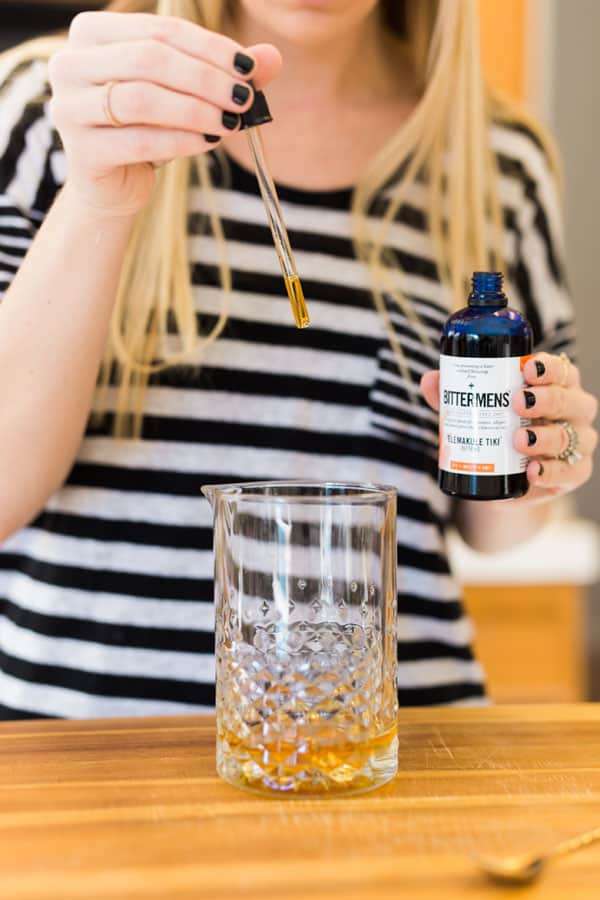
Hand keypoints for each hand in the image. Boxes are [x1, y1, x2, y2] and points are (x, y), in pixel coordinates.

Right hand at [48, 11, 281, 216]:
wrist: (113, 185)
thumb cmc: (147, 128)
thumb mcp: (184, 94)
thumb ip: (222, 72)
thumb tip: (271, 57)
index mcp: (92, 34)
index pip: (159, 30)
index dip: (209, 47)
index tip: (249, 68)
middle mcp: (70, 64)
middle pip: (149, 59)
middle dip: (205, 78)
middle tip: (244, 98)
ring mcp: (69, 108)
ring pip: (142, 98)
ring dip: (196, 109)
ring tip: (232, 122)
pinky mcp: (82, 151)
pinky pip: (140, 141)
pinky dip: (181, 140)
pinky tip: (209, 142)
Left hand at [421, 352, 597, 503]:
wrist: (500, 475)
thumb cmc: (496, 429)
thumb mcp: (472, 411)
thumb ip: (452, 396)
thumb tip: (431, 379)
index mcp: (556, 386)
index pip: (560, 370)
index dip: (548, 367)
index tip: (526, 368)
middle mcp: (573, 411)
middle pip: (570, 400)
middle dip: (545, 399)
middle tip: (517, 402)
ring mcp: (577, 442)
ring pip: (569, 436)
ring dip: (545, 437)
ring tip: (519, 440)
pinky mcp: (574, 472)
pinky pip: (570, 471)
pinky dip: (551, 472)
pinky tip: (532, 471)